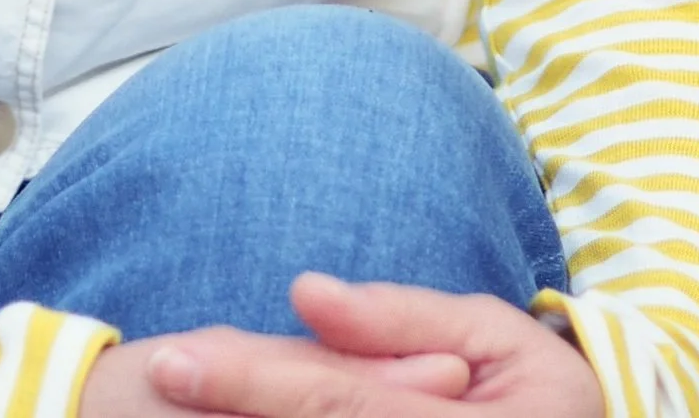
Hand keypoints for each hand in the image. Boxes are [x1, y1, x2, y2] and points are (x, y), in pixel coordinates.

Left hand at [140, 279, 602, 417]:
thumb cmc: (542, 387)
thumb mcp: (491, 330)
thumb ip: (397, 317)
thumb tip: (305, 293)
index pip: (330, 400)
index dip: (246, 382)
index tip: (174, 360)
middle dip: (227, 414)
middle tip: (155, 376)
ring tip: (187, 394)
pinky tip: (232, 413)